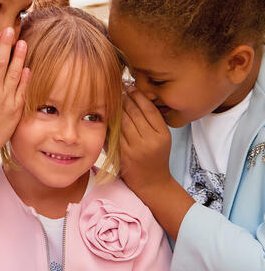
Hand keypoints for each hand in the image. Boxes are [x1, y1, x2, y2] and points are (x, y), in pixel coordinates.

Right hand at [0, 28, 28, 172]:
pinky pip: (22, 91)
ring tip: (23, 43)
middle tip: (10, 29)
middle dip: (5, 44)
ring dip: (18, 57)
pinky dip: (25, 79)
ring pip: (13, 74)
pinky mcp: (15, 110)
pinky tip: (28, 68)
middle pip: (0, 62)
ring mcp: (5, 100)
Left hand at [121, 90, 193, 238]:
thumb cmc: (155, 159)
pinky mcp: (124, 154)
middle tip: (118, 89)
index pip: (149, 109)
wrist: (152, 183)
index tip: (130, 87)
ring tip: (113, 100)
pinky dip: (111, 123)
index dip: (139, 96)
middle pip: (135, 113)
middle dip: (125, 99)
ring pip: (124, 121)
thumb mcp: (162, 139)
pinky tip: (108, 115)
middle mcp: (151, 140)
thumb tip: (136, 99)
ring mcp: (137, 147)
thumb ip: (152, 122)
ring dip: (117, 109)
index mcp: (163, 134)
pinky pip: (116, 134)